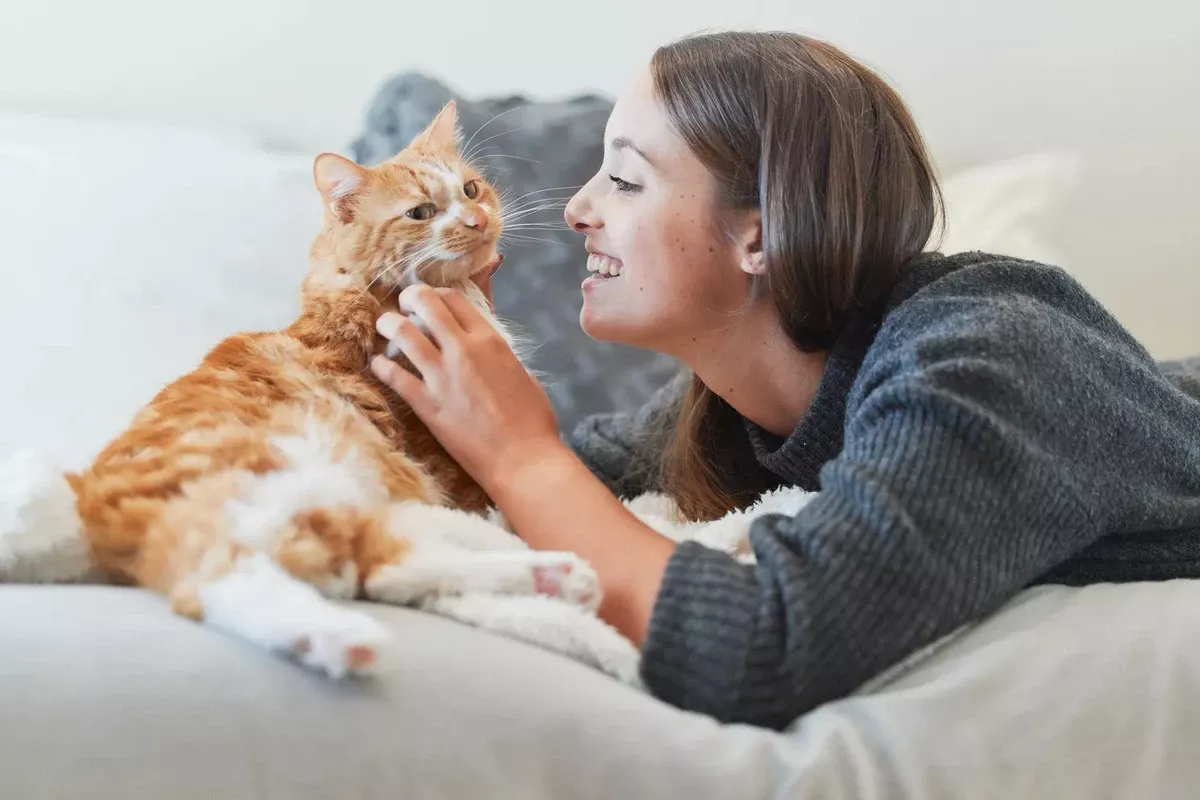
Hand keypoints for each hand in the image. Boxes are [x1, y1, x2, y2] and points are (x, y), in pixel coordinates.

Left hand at [370, 283, 562, 495]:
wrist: (522, 459)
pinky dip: (381, 365)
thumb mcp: (522, 373)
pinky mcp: (425, 404)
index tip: (430, 299)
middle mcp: (463, 350)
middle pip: (426, 304)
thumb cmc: (533, 420)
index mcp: (490, 340)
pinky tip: (377, 363)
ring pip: (402, 333)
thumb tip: (485, 350)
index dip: (438, 294)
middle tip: (403, 304)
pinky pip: (393, 376)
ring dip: (388, 324)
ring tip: (383, 325)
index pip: (455, 299)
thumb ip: (498, 355)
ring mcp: (440, 376)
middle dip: (410, 298)